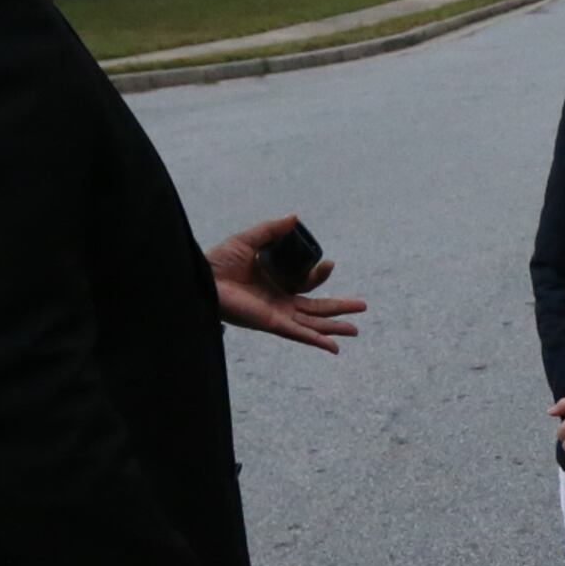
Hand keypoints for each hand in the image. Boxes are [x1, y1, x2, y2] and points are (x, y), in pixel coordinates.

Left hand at [209, 215, 364, 352]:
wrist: (202, 277)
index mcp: (275, 285)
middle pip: (316, 310)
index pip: (306, 285)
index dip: (321, 276)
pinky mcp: (272, 323)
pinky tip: (334, 347)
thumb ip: (272, 230)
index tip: (329, 263)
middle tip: (362, 306)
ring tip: (356, 330)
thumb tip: (295, 218)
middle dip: (339, 309)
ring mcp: (276, 315)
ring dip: (334, 328)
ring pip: (312, 324)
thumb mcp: (250, 240)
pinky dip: (316, 341)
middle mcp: (278, 303)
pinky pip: (299, 334)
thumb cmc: (218, 262)